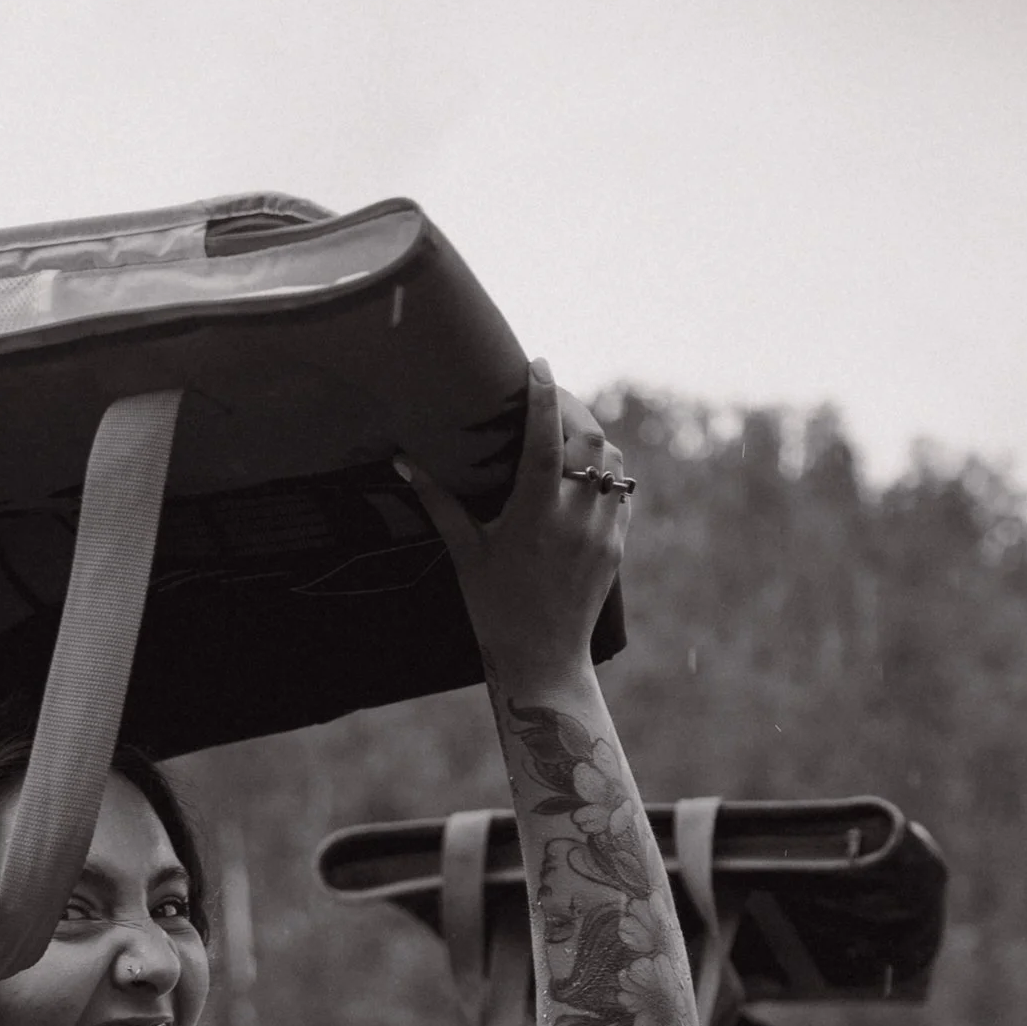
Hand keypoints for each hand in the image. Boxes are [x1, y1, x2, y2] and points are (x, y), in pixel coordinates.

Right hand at [399, 363, 629, 689]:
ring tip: (569, 431)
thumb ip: (440, 501)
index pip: (546, 438)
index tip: (538, 365)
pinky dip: (608, 471)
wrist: (543, 660)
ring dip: (594, 438)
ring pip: (614, 461)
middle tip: (552, 397)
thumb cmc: (496, 608)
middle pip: (591, 438)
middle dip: (574, 408)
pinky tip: (586, 471)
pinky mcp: (617, 545)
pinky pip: (622, 492)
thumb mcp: (466, 553)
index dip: (544, 395)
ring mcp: (602, 531)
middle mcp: (574, 518)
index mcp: (534, 515)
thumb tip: (404, 460)